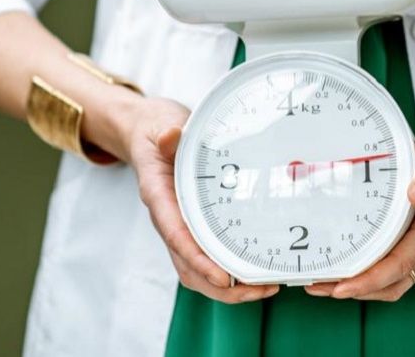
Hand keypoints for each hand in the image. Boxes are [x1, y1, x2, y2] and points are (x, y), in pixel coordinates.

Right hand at [125, 96, 279, 303]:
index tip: (222, 277)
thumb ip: (167, 134)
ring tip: (264, 287)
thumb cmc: (158, 132)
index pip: (176, 235)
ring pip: (197, 272)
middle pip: (188, 267)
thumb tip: (172, 135)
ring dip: (228, 288)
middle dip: (221, 287)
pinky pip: (207, 259)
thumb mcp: (162, 126)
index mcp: (159, 197)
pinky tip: (255, 273)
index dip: (198, 260)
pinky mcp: (192, 228)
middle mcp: (168, 219)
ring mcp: (180, 227)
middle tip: (259, 288)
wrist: (150, 135)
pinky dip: (228, 273)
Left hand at [306, 106, 414, 301]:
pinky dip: (371, 267)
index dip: (368, 280)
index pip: (400, 264)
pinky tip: (350, 257)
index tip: (340, 287)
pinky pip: (395, 259)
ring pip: (394, 276)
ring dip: (362, 283)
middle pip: (394, 281)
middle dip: (357, 289)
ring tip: (326, 278)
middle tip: (318, 285)